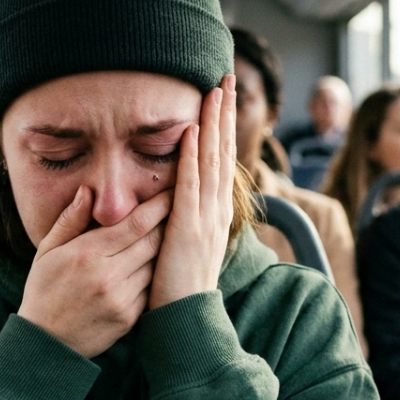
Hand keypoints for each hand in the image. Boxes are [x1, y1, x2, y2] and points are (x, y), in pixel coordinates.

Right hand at [18, 186, 170, 358]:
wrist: (45, 343)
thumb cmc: (43, 292)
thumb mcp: (47, 252)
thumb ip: (69, 220)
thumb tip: (87, 191)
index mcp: (88, 253)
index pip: (135, 223)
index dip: (158, 206)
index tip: (172, 191)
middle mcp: (108, 275)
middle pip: (153, 241)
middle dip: (169, 222)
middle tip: (182, 207)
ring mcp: (121, 298)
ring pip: (155, 265)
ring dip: (164, 250)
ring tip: (173, 235)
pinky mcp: (129, 318)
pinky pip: (150, 289)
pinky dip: (155, 276)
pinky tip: (158, 268)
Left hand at [149, 74, 235, 308]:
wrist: (186, 321)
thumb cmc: (178, 288)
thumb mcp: (183, 244)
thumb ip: (182, 218)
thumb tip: (173, 196)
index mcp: (216, 212)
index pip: (220, 160)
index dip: (222, 126)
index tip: (221, 96)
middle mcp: (217, 210)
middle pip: (223, 151)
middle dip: (224, 113)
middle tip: (226, 77)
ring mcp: (206, 219)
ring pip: (211, 161)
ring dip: (213, 123)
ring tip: (214, 90)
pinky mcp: (189, 230)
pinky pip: (190, 186)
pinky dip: (191, 157)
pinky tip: (190, 131)